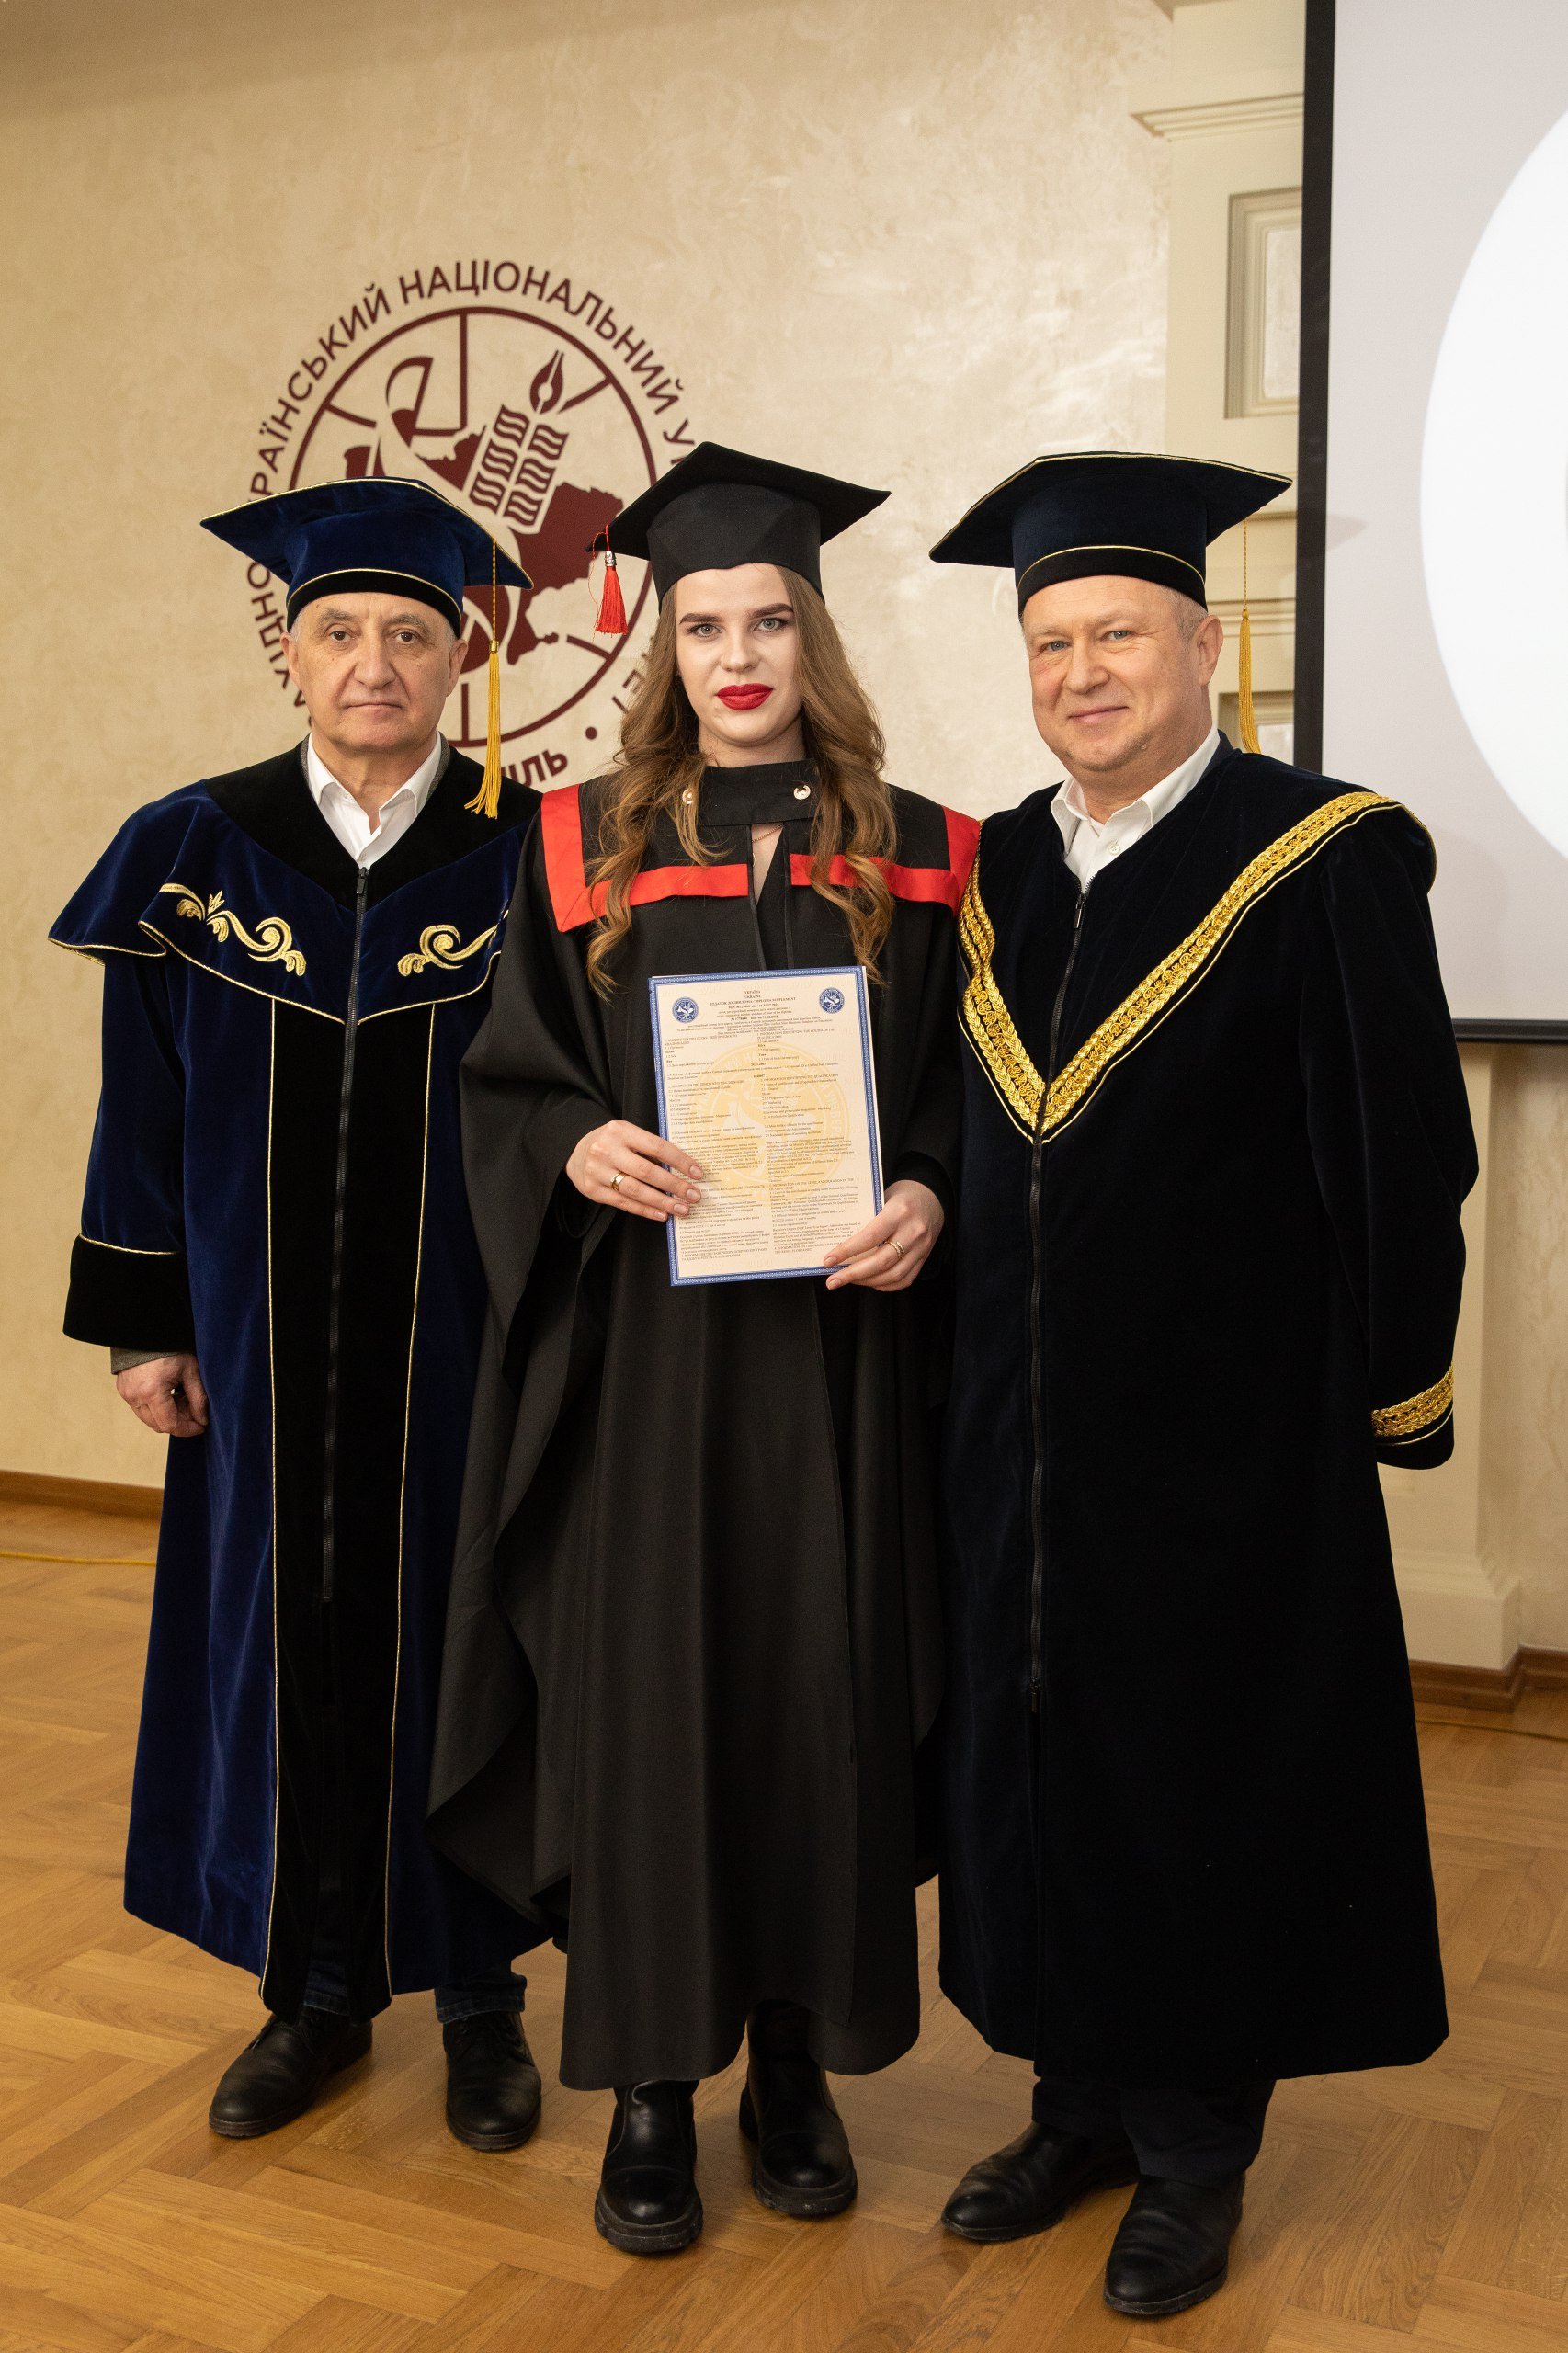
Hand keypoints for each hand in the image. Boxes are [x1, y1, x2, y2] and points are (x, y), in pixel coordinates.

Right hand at [116, 1352, 208, 1436]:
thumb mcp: (190, 1371)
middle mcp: (135, 1396)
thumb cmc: (171, 1349)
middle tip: (194, 1410)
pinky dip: (157, 1409)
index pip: (170, 1424)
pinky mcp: (124, 1391)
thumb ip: (198, 1398)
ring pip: (149, 1419)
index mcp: (151, 1391)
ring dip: (168, 1416)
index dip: (188, 1429)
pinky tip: (171, 1396)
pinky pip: (142, 1409)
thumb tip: (203, 1420)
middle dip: (179, 1422)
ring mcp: (127, 1394)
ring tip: (183, 1400)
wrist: (147, 1332)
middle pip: (159, 1426)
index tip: (201, 1426)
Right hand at [566, 1120, 703, 1223]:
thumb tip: (684, 1169)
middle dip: (674, 1185)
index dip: (680, 1161)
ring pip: (635, 1190)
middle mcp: (606, 1150)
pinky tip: (662, 1214)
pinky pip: (623, 1203)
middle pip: (647, 1171)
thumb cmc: (611, 1142)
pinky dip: (645, 1210)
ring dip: (662, 1201)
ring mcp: (597, 1171)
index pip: (657, 1147)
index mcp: (620, 1131)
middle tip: (694, 1195)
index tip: (698, 1173)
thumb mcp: (628, 1134)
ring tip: (681, 1208)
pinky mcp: (593, 1190)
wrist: (575, 1150)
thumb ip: (649, 1148)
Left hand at [823, 1179, 943, 1292]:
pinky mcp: (925, 1258)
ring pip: (893, 1275)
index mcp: (899, 1212)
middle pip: (881, 1261)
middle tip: (833, 1281)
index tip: (828, 1260)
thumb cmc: (902, 1196)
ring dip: (867, 1282)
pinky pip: (905, 1279)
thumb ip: (867, 1218)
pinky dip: (884, 1284)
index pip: (871, 1237)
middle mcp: (913, 1231)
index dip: (847, 1251)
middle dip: (854, 1274)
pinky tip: (868, 1281)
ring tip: (847, 1280)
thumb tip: (838, 1241)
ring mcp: (922, 1247)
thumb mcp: (884, 1198)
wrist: (933, 1197)